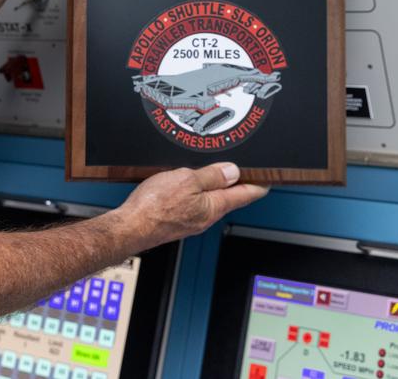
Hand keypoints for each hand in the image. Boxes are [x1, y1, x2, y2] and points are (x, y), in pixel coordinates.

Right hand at [112, 163, 266, 251]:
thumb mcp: (187, 180)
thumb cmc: (155, 207)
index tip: (268, 178)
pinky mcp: (178, 221)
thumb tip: (233, 172)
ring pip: (211, 201)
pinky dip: (199, 194)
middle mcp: (206, 217)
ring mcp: (192, 221)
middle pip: (229, 198)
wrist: (130, 227)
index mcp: (213, 206)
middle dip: (237, 184)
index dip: (259, 184)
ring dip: (216, 188)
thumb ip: (211, 176)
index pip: (245, 194)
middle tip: (243, 170)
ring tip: (217, 173)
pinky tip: (190, 187)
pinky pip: (195, 204)